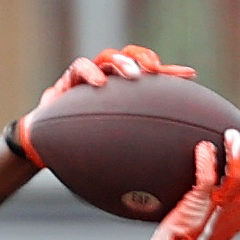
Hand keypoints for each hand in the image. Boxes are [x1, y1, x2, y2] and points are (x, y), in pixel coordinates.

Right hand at [11, 46, 195, 164]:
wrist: (48, 146)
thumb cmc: (84, 149)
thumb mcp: (115, 151)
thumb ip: (137, 154)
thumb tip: (168, 182)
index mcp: (125, 93)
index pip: (151, 77)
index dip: (170, 73)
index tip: (191, 76)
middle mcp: (110, 81)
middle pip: (131, 57)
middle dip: (145, 59)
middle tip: (155, 69)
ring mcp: (89, 77)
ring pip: (108, 58)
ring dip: (122, 62)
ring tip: (133, 75)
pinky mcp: (68, 80)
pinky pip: (79, 68)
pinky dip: (90, 73)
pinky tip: (100, 84)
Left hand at [144, 130, 239, 239]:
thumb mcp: (216, 222)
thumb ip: (225, 202)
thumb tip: (222, 174)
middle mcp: (234, 214)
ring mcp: (217, 210)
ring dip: (237, 153)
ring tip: (230, 136)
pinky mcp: (197, 207)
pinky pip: (206, 179)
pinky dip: (206, 160)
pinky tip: (203, 147)